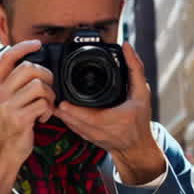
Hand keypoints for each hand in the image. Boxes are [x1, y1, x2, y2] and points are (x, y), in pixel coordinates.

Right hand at [0, 40, 54, 193]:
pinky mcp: (19, 118)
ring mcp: (7, 106)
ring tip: (46, 106)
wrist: (0, 153)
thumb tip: (33, 67)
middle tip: (48, 88)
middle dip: (46, 75)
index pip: (6, 57)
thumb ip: (12, 85)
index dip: (23, 46)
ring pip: (39, 86)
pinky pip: (43, 104)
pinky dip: (48, 110)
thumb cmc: (7, 126)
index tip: (37, 44)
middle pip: (29, 68)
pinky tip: (43, 117)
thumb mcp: (3, 102)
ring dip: (49, 96)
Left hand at [55, 43, 163, 184]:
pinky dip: (66, 118)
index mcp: (110, 120)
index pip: (85, 116)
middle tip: (52, 94)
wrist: (137, 147)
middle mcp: (98, 131)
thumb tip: (128, 47)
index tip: (62, 101)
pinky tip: (61, 108)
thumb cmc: (140, 121)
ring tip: (53, 99)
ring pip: (70, 124)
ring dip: (61, 113)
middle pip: (72, 120)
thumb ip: (135, 69)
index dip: (72, 109)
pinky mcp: (87, 138)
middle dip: (60, 108)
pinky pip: (72, 127)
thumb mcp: (142, 93)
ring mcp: (90, 136)